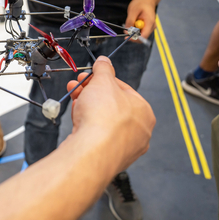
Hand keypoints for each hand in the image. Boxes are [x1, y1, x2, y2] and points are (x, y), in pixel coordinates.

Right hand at [66, 57, 154, 172]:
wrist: (91, 150)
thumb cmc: (103, 118)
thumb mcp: (102, 81)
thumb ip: (103, 69)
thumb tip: (104, 61)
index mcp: (144, 111)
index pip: (123, 89)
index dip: (102, 80)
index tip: (90, 76)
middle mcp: (139, 131)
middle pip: (112, 105)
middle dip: (91, 93)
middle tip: (78, 86)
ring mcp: (125, 147)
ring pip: (104, 122)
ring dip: (87, 108)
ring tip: (74, 99)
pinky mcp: (109, 158)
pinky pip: (98, 137)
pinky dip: (88, 127)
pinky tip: (78, 120)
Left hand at [125, 0, 156, 38]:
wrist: (147, 0)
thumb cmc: (141, 3)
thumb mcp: (133, 10)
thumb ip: (130, 20)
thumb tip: (127, 30)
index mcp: (149, 22)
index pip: (143, 36)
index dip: (135, 38)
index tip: (126, 37)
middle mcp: (151, 26)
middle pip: (142, 38)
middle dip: (133, 35)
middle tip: (125, 30)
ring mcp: (150, 27)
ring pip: (140, 35)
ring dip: (133, 32)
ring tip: (129, 24)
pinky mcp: (147, 27)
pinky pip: (140, 31)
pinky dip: (135, 30)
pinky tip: (133, 23)